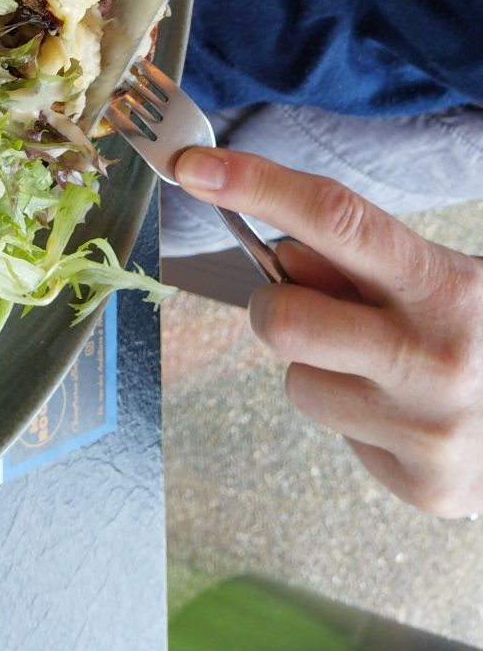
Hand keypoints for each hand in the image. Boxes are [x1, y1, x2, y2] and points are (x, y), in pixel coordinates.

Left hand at [174, 145, 482, 516]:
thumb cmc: (478, 333)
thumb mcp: (437, 276)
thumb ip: (359, 261)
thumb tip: (281, 257)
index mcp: (443, 286)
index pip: (336, 219)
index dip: (257, 185)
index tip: (196, 167)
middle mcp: (435, 357)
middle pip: (284, 320)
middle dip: (275, 306)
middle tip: (311, 306)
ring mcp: (428, 427)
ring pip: (299, 385)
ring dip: (320, 370)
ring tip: (378, 368)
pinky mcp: (422, 483)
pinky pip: (336, 435)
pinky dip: (355, 417)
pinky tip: (401, 411)